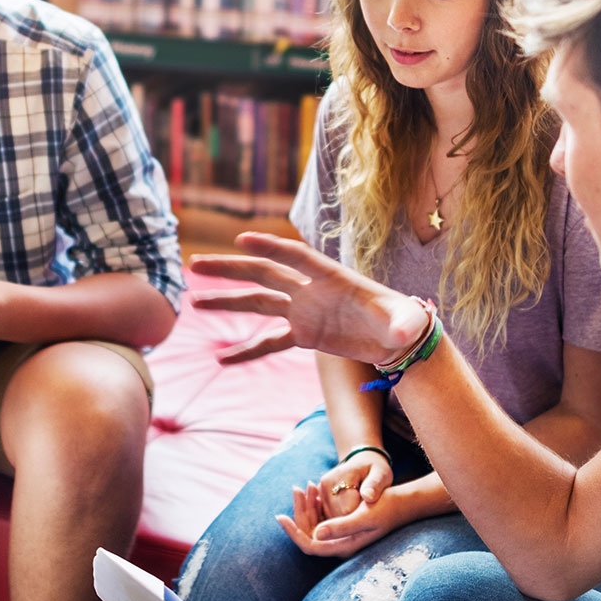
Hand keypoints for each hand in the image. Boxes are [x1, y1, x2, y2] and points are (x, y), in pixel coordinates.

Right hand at [189, 233, 428, 365]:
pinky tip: (222, 360)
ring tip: (194, 302)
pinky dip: (247, 350)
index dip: (270, 248)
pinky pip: (268, 341)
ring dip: (226, 302)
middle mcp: (311, 290)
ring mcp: (303, 311)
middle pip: (264, 273)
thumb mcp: (406, 322)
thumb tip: (406, 331)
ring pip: (258, 302)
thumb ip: (403, 323)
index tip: (241, 240)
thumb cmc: (405, 322)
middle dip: (230, 268)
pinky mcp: (303, 334)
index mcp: (332, 278)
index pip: (296, 258)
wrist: (398, 340)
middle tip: (196, 264)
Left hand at [277, 477, 420, 558]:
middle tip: (296, 488)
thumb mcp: (364, 515)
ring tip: (305, 485)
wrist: (404, 503)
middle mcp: (341, 544)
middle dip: (299, 512)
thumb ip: (341, 527)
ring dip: (307, 506)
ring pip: (314, 524)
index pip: (310, 546)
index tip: (280, 516)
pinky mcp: (344, 526)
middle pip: (309, 534)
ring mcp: (342, 536)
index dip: (293, 533)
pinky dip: (316, 504)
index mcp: (344, 546)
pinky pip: (323, 518)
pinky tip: (314, 489)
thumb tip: (316, 534)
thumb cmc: (386, 507)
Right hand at [320, 450, 393, 512]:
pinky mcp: (318, 496)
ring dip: (345, 519)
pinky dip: (339, 517)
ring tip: (358, 507)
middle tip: (366, 508)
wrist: (362, 462)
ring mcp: (319, 491)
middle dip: (353, 518)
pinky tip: (350, 510)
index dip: (361, 516)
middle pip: (337, 515)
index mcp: (341, 477)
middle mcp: (325, 484)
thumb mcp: (381, 473)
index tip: (371, 510)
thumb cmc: (374, 469)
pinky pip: (328, 515)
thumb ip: (375, 484)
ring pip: (331, 518)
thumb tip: (368, 497)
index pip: (348, 509)